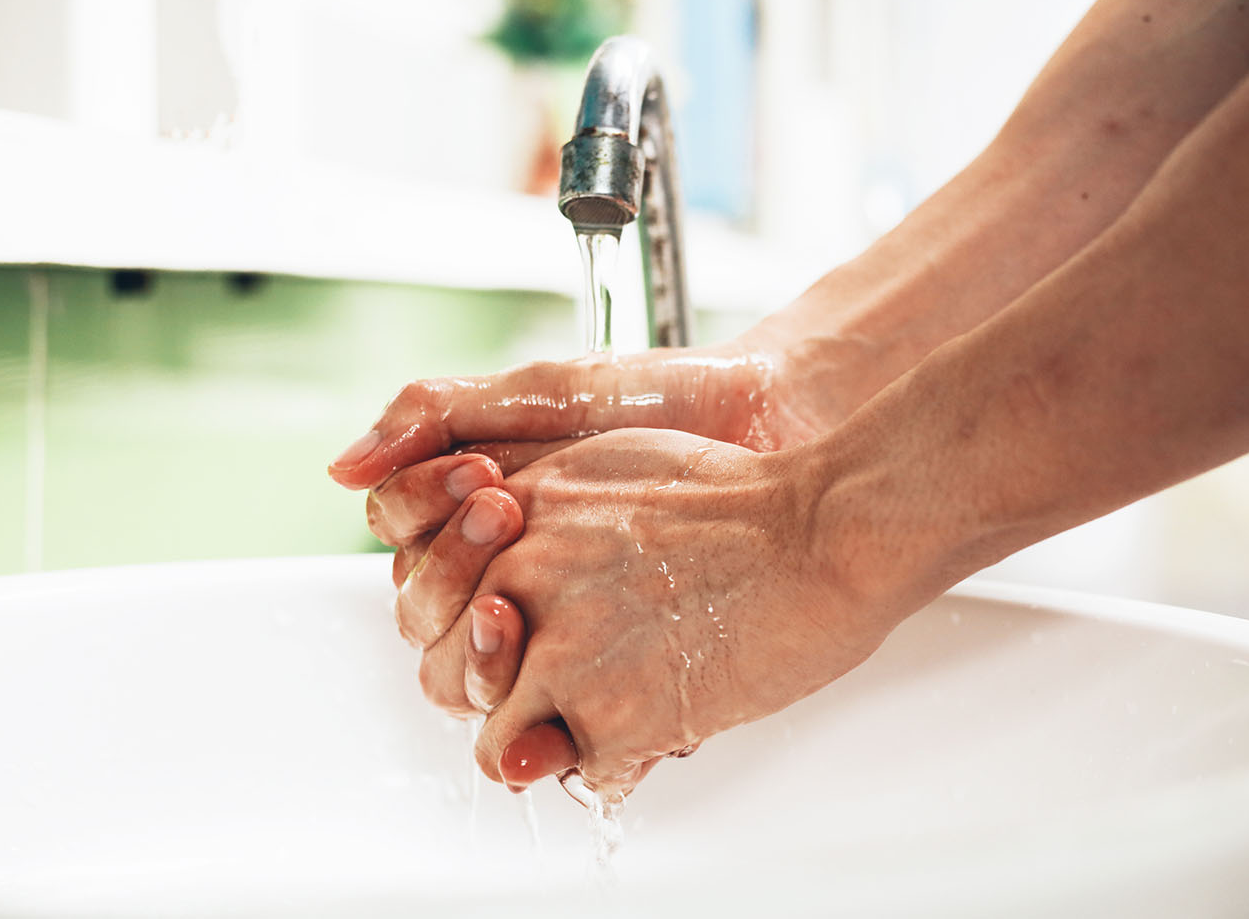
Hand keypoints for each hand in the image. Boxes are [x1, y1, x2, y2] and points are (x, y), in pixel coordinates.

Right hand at [333, 341, 852, 658]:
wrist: (767, 421)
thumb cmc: (665, 397)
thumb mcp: (549, 391)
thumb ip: (444, 413)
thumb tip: (340, 468)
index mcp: (472, 500)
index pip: (398, 528)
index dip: (422, 508)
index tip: (478, 477)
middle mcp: (500, 562)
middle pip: (420, 605)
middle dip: (453, 565)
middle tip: (506, 514)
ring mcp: (547, 614)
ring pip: (466, 664)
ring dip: (480, 640)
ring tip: (521, 600)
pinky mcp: (598, 661)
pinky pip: (544, 701)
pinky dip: (541, 695)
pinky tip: (569, 662)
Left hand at [431, 428, 899, 796]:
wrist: (819, 530)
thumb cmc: (742, 498)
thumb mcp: (612, 471)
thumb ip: (545, 522)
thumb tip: (507, 581)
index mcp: (515, 513)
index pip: (430, 598)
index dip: (469, 629)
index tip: (508, 637)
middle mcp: (516, 578)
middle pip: (447, 674)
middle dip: (497, 693)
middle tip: (550, 690)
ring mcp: (558, 652)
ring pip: (498, 743)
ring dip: (546, 741)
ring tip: (599, 720)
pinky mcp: (608, 715)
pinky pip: (579, 778)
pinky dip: (616, 767)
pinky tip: (653, 731)